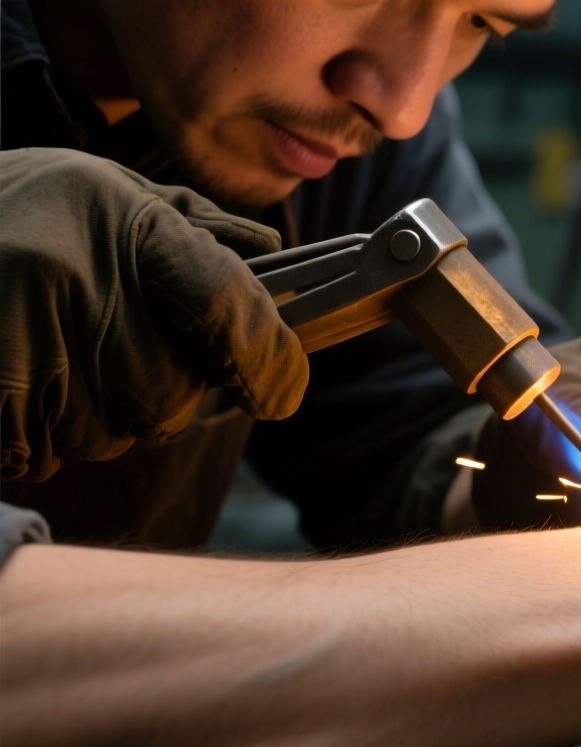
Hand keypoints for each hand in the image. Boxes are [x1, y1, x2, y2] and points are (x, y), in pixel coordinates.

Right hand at [0, 149, 306, 481]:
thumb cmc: (11, 208)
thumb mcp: (103, 190)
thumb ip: (192, 229)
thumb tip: (274, 266)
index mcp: (122, 221)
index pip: (230, 308)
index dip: (270, 362)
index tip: (281, 394)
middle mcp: (73, 276)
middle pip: (169, 394)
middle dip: (158, 392)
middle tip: (108, 347)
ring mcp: (18, 333)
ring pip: (108, 431)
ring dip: (92, 414)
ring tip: (48, 351)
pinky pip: (42, 448)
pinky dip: (37, 432)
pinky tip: (14, 377)